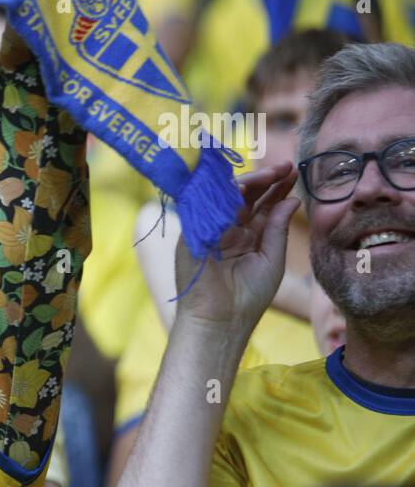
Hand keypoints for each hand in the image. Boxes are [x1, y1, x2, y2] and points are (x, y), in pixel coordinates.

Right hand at [174, 162, 300, 328]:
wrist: (221, 319)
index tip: (294, 173)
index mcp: (247, 236)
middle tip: (285, 167)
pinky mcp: (193, 233)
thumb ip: (277, 229)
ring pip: (227, 198)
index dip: (277, 188)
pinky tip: (243, 187)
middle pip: (246, 196)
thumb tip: (291, 200)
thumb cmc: (248, 296)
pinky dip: (223, 196)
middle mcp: (228, 228)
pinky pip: (207, 208)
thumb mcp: (271, 259)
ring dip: (249, 184)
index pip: (262, 205)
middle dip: (265, 180)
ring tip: (271, 173)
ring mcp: (210, 229)